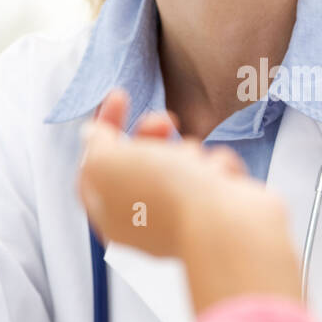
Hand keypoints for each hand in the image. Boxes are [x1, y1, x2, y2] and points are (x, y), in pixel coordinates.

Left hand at [79, 87, 250, 259]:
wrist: (227, 226)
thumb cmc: (164, 196)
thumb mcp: (108, 164)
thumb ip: (95, 147)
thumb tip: (94, 137)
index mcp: (109, 213)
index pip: (96, 164)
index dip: (104, 127)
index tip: (120, 95)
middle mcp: (145, 219)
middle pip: (140, 161)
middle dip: (153, 135)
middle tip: (165, 121)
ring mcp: (184, 216)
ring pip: (182, 162)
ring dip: (190, 153)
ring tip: (198, 166)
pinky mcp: (219, 211)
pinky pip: (215, 172)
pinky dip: (218, 167)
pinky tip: (220, 179)